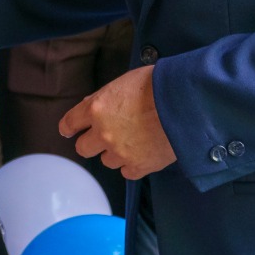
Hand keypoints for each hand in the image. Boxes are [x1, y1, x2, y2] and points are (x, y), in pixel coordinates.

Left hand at [59, 66, 176, 178]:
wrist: (185, 103)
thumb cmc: (157, 85)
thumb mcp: (123, 82)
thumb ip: (104, 97)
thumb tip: (92, 105)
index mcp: (96, 108)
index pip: (69, 123)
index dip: (69, 127)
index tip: (70, 130)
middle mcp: (103, 133)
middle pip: (83, 148)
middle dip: (92, 142)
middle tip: (105, 136)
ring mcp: (120, 152)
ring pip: (107, 161)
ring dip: (115, 153)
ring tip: (134, 141)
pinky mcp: (138, 166)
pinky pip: (127, 172)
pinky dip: (134, 164)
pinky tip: (143, 153)